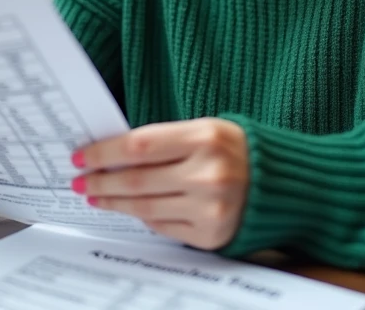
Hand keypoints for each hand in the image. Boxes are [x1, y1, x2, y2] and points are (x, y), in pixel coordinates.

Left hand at [73, 118, 248, 249]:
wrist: (284, 183)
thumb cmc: (235, 150)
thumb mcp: (205, 130)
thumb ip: (163, 141)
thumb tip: (111, 156)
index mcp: (206, 138)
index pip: (139, 146)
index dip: (104, 153)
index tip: (81, 157)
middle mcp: (209, 174)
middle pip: (136, 180)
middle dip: (101, 181)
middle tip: (81, 181)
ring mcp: (210, 208)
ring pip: (144, 207)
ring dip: (114, 202)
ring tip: (96, 196)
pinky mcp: (211, 235)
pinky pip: (163, 227)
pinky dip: (143, 218)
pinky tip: (130, 209)